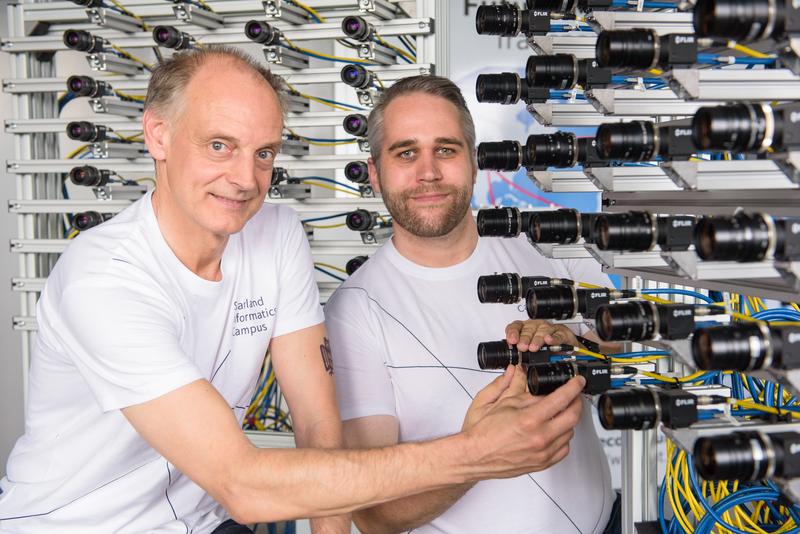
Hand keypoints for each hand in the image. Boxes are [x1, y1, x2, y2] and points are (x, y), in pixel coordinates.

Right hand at [461, 376, 584, 480]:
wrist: (475, 456)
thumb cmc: (483, 433)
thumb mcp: (498, 402)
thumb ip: (515, 386)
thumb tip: (522, 372)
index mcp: (529, 419)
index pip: (561, 399)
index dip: (573, 387)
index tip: (577, 382)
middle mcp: (540, 437)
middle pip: (573, 417)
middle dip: (577, 402)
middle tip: (573, 395)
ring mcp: (543, 453)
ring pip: (569, 433)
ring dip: (568, 420)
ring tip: (558, 412)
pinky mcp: (542, 463)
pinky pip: (564, 449)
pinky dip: (563, 437)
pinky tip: (553, 431)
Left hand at [505, 319, 580, 351]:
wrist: (566, 350)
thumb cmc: (546, 349)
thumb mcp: (530, 352)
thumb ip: (522, 354)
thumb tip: (514, 362)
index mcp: (526, 328)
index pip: (516, 326)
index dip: (513, 332)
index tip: (512, 341)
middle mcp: (537, 326)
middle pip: (528, 329)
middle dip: (524, 339)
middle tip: (522, 347)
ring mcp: (550, 329)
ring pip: (542, 331)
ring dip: (537, 339)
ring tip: (533, 348)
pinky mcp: (562, 333)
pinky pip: (558, 335)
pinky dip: (553, 338)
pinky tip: (549, 340)